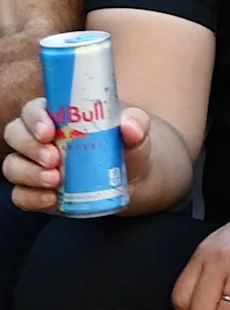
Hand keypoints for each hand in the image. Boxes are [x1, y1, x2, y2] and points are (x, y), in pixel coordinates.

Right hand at [3, 97, 150, 214]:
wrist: (135, 178)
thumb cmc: (128, 146)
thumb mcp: (137, 131)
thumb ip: (137, 124)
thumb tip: (130, 127)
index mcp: (57, 115)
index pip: (33, 110)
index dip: (34, 118)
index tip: (49, 132)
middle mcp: (38, 139)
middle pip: (15, 135)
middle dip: (29, 147)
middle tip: (54, 159)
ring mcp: (34, 166)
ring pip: (12, 166)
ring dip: (29, 173)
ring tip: (55, 180)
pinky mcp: (37, 191)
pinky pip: (21, 195)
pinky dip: (31, 198)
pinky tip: (51, 199)